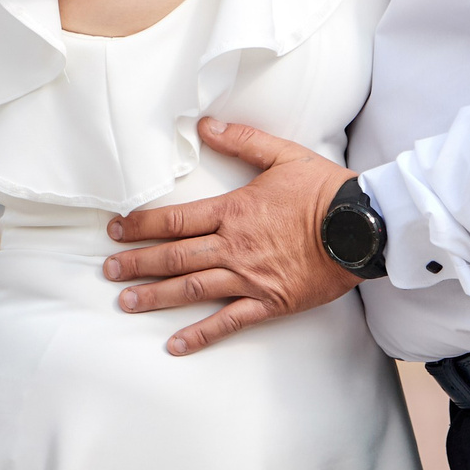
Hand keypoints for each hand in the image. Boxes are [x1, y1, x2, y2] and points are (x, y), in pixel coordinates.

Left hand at [104, 117, 359, 354]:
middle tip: (108, 271)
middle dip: (137, 263)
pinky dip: (200, 335)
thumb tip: (206, 125)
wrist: (361, 226)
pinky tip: (175, 344)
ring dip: (156, 296)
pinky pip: (228, 322)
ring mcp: (249, 277)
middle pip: (174, 256)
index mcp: (234, 211)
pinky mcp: (268, 302)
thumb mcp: (283, 155)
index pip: (176, 219)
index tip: (116, 230)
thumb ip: (242, 140)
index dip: (141, 225)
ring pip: (192, 289)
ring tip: (126, 302)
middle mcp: (233, 246)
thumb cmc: (324, 189)